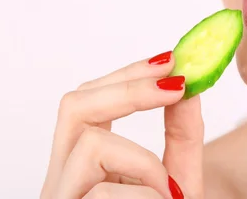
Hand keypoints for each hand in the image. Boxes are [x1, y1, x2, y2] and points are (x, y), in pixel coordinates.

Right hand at [40, 51, 203, 198]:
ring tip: (169, 191)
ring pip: (89, 144)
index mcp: (83, 164)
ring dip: (144, 162)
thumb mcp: (180, 176)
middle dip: (130, 88)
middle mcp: (63, 178)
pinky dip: (144, 195)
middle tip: (176, 85)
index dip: (127, 75)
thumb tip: (186, 82)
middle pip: (74, 105)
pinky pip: (101, 192)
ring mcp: (60, 197)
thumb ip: (183, 135)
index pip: (89, 100)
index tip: (169, 61)